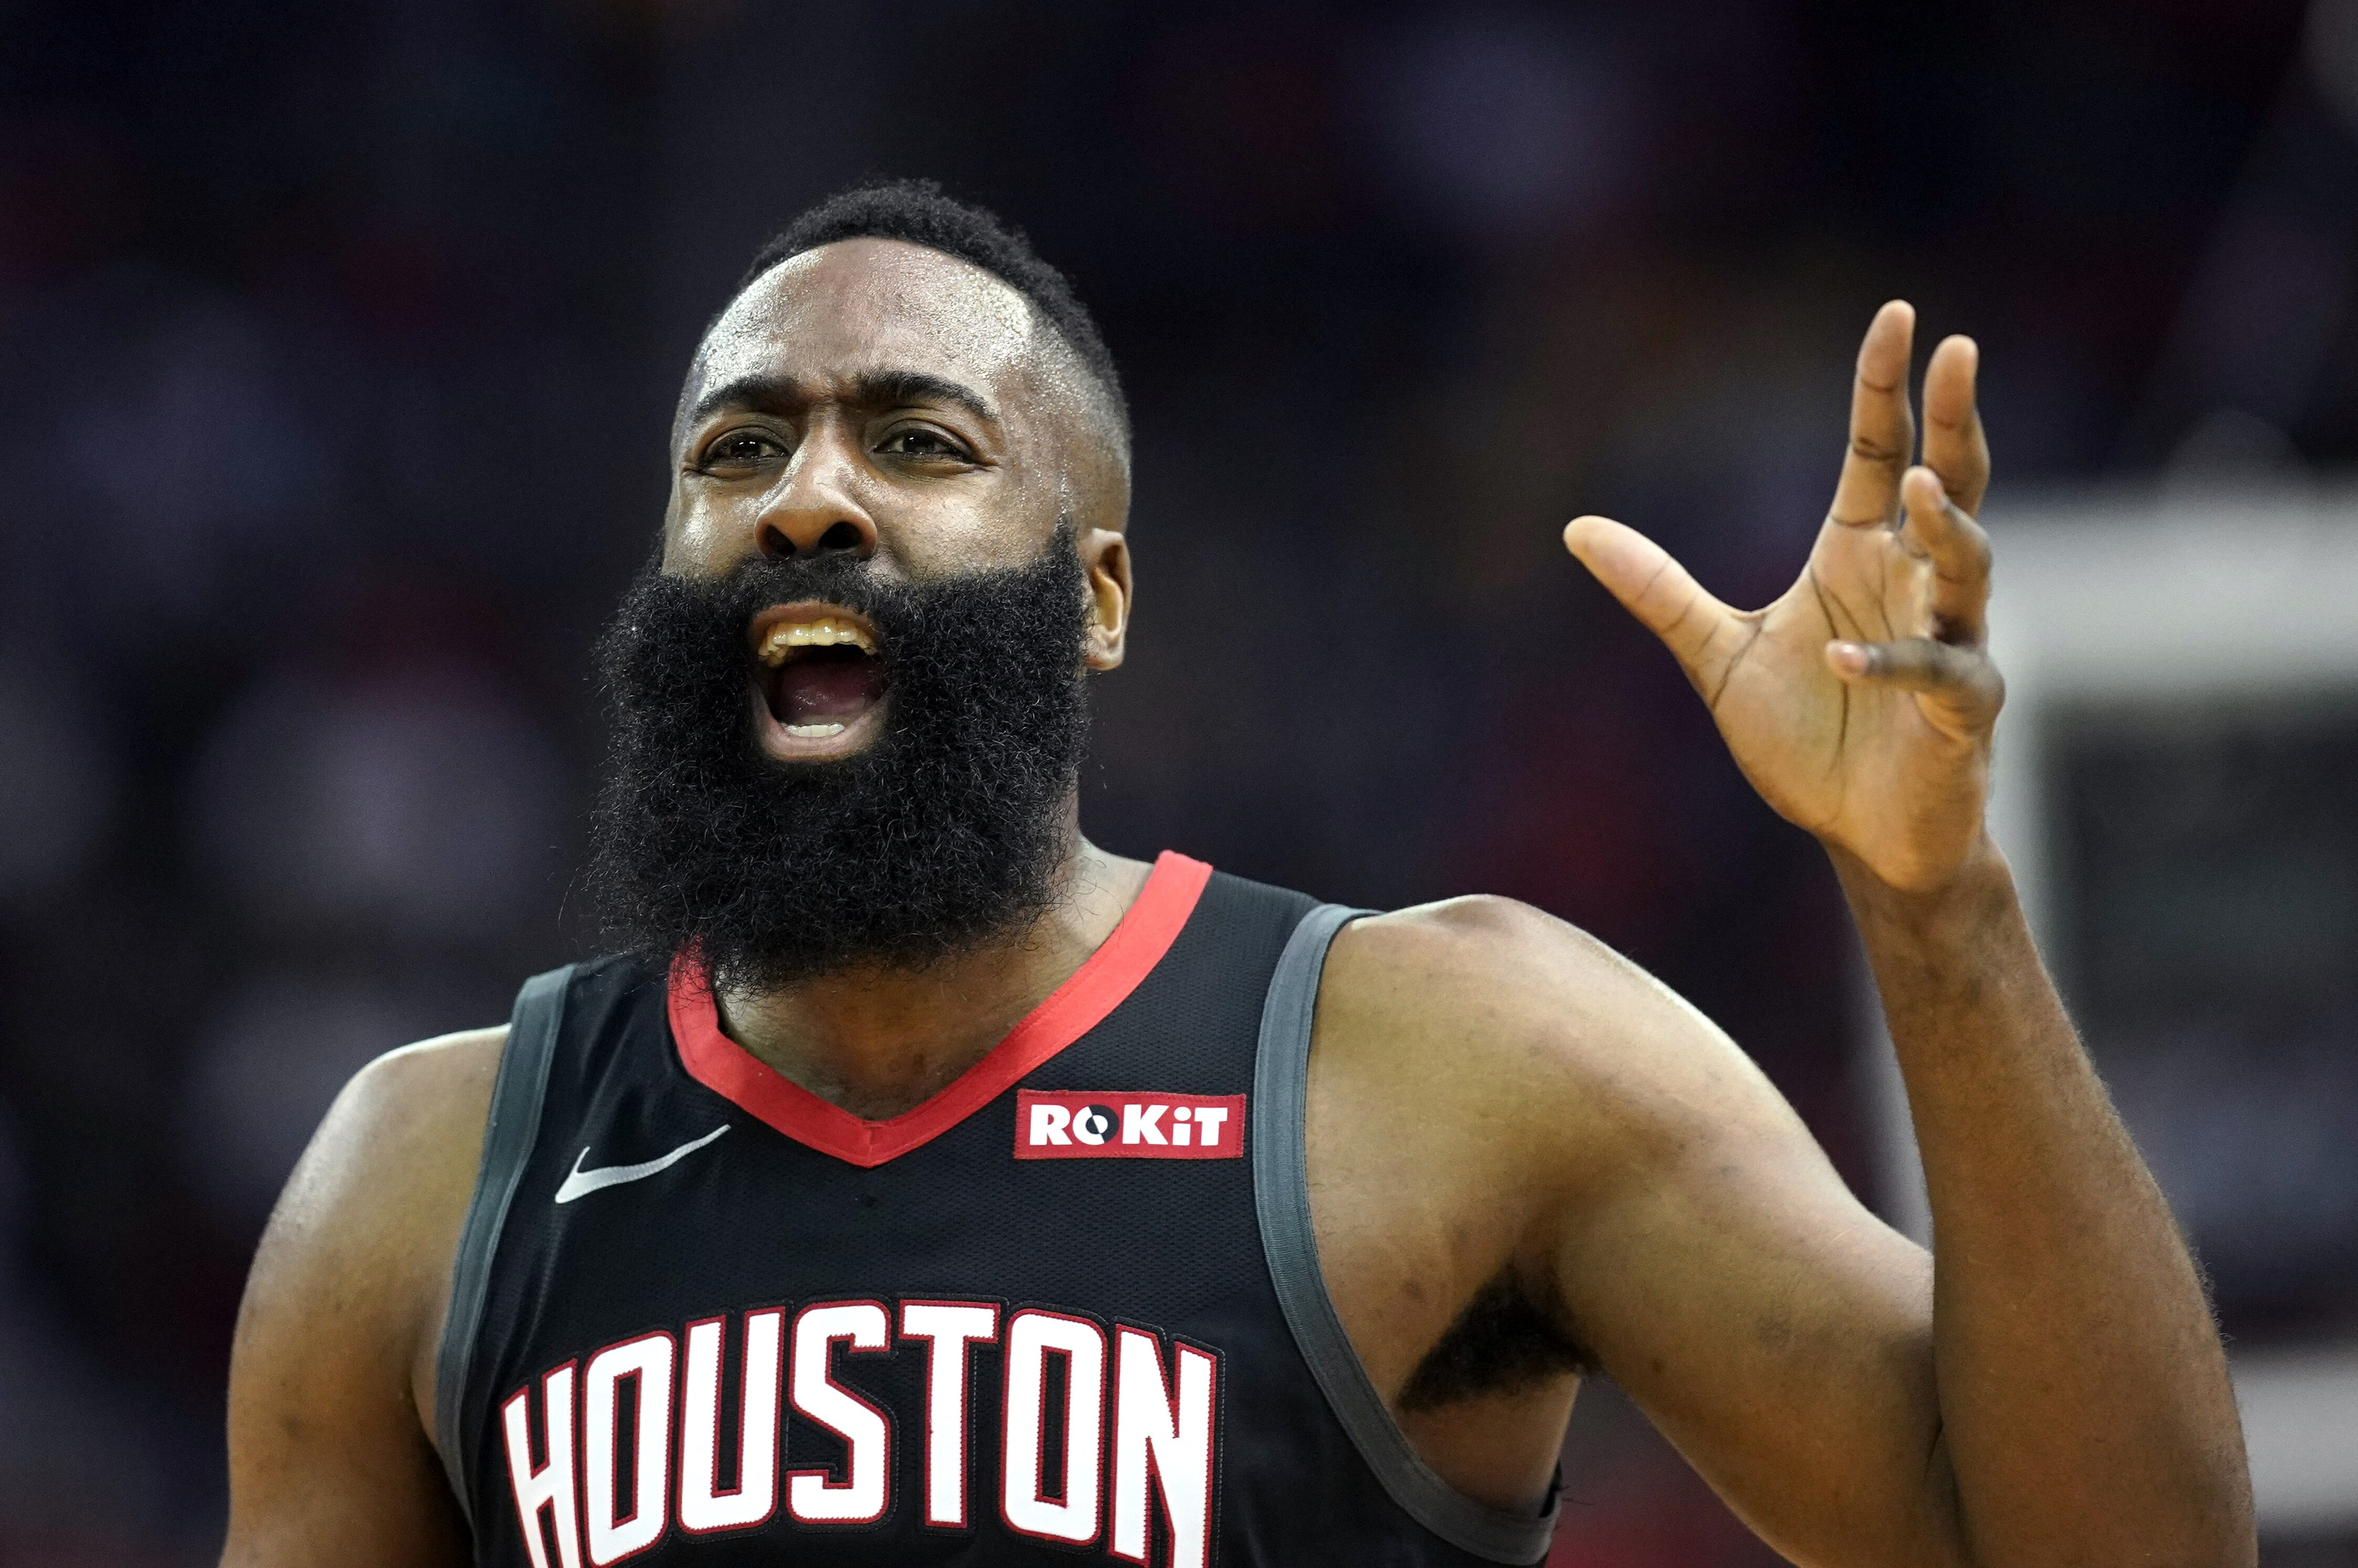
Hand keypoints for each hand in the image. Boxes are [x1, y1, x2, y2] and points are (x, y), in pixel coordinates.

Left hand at [1564, 301, 2000, 893]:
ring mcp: (1949, 641)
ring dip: (1948, 530)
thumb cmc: (1809, 740)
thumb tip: (1576, 529)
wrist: (1858, 835)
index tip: (1898, 317)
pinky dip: (1890, 661)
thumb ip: (1658, 590)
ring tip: (1921, 490)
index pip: (1880, 453)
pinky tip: (1842, 655)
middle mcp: (1914, 585)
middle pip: (1950, 484)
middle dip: (1952, 421)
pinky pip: (1936, 671)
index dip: (1887, 389)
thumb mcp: (1717, 655)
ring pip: (1967, 567)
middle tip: (1957, 351)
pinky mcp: (1962, 710)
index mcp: (1860, 555)